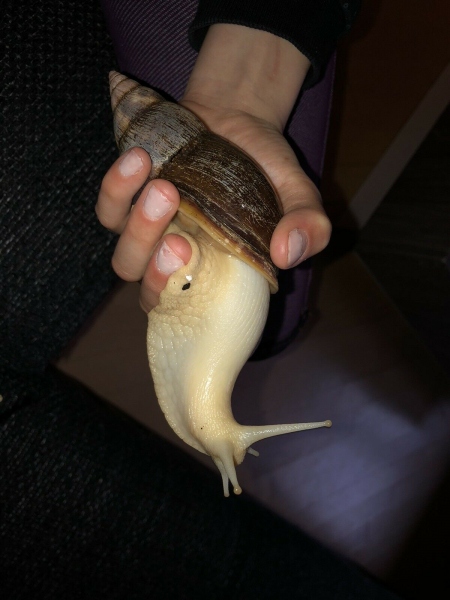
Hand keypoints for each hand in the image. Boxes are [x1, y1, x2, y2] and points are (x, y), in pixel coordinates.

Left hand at [96, 25, 330, 312]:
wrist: (236, 121)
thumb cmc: (267, 169)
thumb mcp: (298, 193)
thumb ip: (308, 225)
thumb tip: (288, 254)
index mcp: (214, 272)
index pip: (187, 307)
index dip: (181, 298)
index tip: (195, 267)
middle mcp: (177, 259)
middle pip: (148, 286)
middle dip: (157, 268)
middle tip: (180, 240)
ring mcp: (150, 232)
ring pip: (125, 255)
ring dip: (139, 227)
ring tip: (166, 187)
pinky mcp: (129, 200)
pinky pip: (109, 208)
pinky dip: (117, 188)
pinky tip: (140, 160)